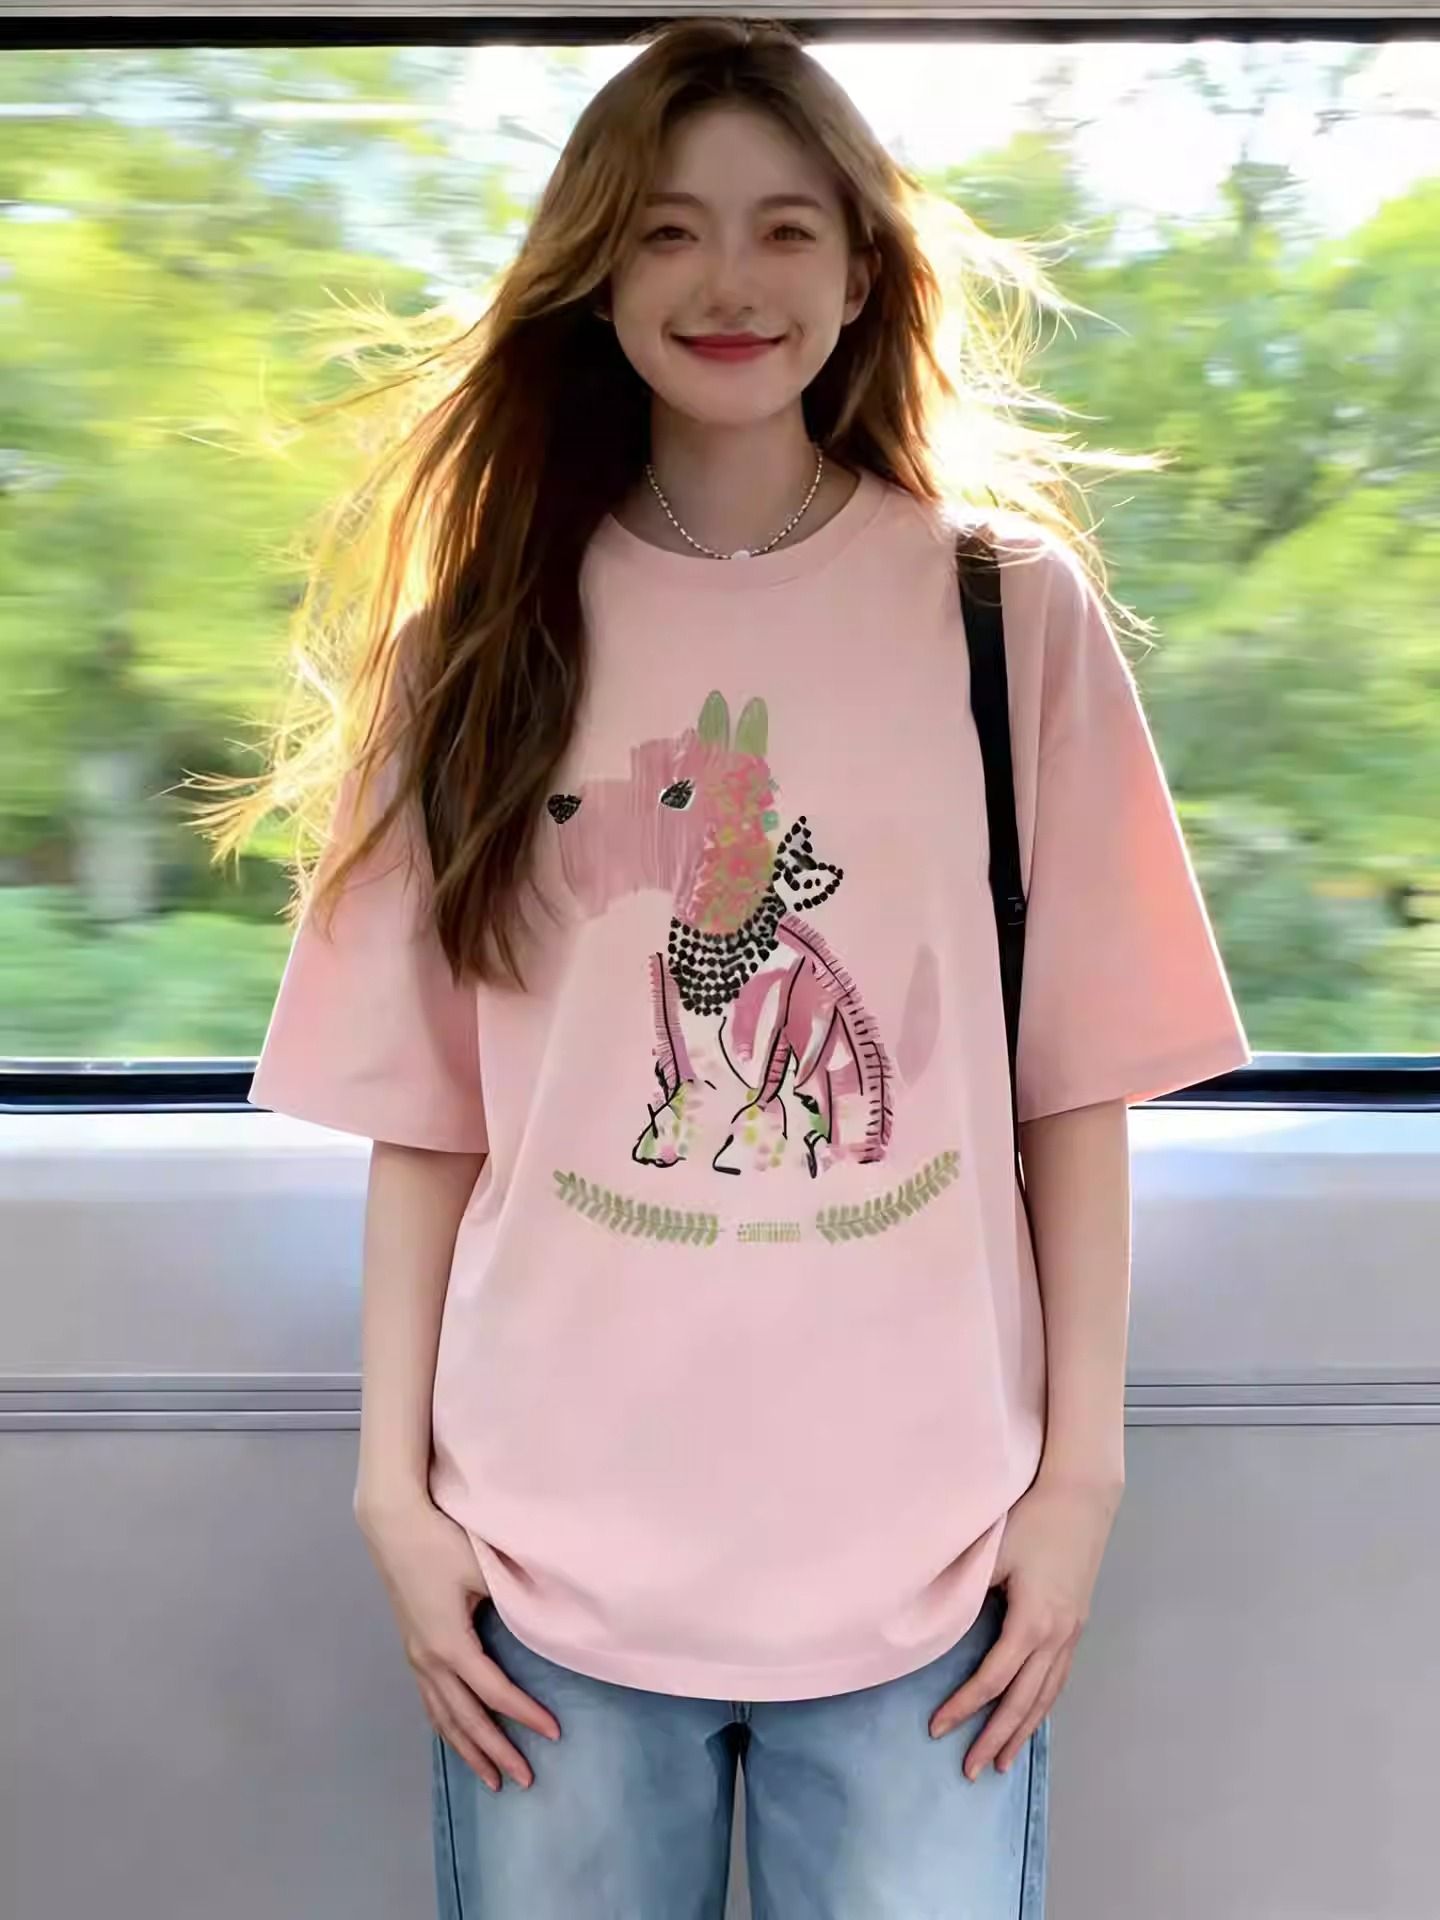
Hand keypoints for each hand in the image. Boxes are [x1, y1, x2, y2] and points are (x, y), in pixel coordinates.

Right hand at [355, 1493, 561, 1791]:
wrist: (393, 1523)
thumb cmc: (441, 1541)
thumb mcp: (483, 1570)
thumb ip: (512, 1603)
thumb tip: (545, 1626)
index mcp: (449, 1646)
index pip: (494, 1693)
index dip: (525, 1715)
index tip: (554, 1732)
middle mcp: (429, 1660)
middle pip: (466, 1719)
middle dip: (495, 1752)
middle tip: (524, 1780)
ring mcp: (415, 1655)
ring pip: (442, 1717)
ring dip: (468, 1749)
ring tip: (491, 1778)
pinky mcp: (411, 1646)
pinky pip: (430, 1701)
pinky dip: (446, 1726)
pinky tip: (456, 1736)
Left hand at [929, 1472, 1122, 1776]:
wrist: (1081, 1497)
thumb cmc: (1032, 1519)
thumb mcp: (994, 1552)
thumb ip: (964, 1589)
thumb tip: (929, 1621)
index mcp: (1032, 1622)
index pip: (993, 1680)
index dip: (964, 1707)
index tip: (937, 1728)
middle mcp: (1056, 1636)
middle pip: (1023, 1702)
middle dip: (996, 1738)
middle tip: (972, 1771)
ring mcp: (1071, 1632)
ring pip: (1046, 1696)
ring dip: (1023, 1731)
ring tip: (1003, 1762)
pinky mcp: (1076, 1624)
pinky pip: (1058, 1678)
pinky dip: (1043, 1705)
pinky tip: (1031, 1717)